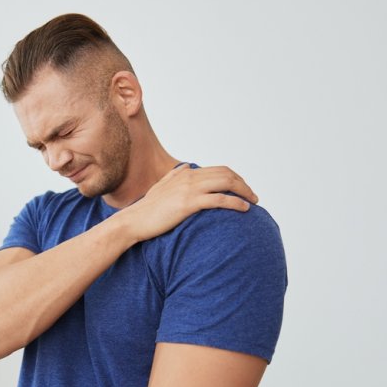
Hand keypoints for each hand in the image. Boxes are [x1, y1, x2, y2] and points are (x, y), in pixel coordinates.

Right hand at [120, 165, 257, 242]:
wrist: (134, 221)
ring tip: (253, 202)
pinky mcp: (188, 203)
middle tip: (253, 196)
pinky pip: (219, 199)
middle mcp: (189, 177)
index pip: (218, 170)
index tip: (243, 189)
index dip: (235, 178)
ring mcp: (189, 189)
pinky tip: (244, 208)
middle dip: (243, 184)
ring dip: (243, 191)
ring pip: (226, 183)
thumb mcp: (160, 187)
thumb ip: (174, 175)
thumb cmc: (146, 209)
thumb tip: (187, 166)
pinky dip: (235, 202)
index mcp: (185, 174)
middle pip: (226, 174)